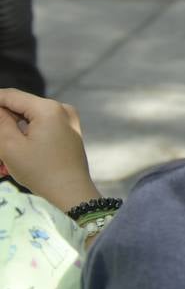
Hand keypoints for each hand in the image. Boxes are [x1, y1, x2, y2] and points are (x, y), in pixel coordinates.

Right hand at [0, 88, 97, 210]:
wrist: (72, 193)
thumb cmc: (40, 171)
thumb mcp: (10, 146)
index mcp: (48, 108)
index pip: (10, 96)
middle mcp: (62, 109)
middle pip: (20, 108)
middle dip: (2, 122)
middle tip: (0, 146)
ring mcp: (68, 120)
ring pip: (29, 120)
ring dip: (11, 132)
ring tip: (4, 157)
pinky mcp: (69, 132)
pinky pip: (41, 129)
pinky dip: (25, 138)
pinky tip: (13, 156)